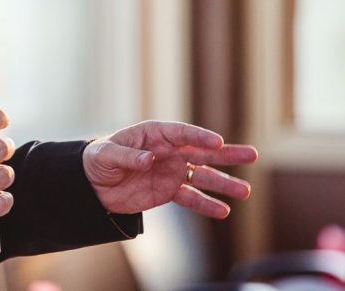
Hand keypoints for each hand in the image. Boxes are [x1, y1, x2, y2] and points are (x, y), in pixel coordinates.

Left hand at [82, 120, 256, 217]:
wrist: (93, 185)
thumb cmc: (98, 160)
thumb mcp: (107, 154)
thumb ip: (128, 156)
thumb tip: (149, 160)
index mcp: (155, 133)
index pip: (182, 133)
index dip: (200, 136)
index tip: (217, 142)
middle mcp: (169, 151)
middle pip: (202, 151)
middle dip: (227, 154)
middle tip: (252, 155)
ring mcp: (172, 171)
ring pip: (203, 176)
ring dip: (224, 183)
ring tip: (245, 191)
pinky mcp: (169, 191)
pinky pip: (191, 198)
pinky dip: (206, 205)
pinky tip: (223, 211)